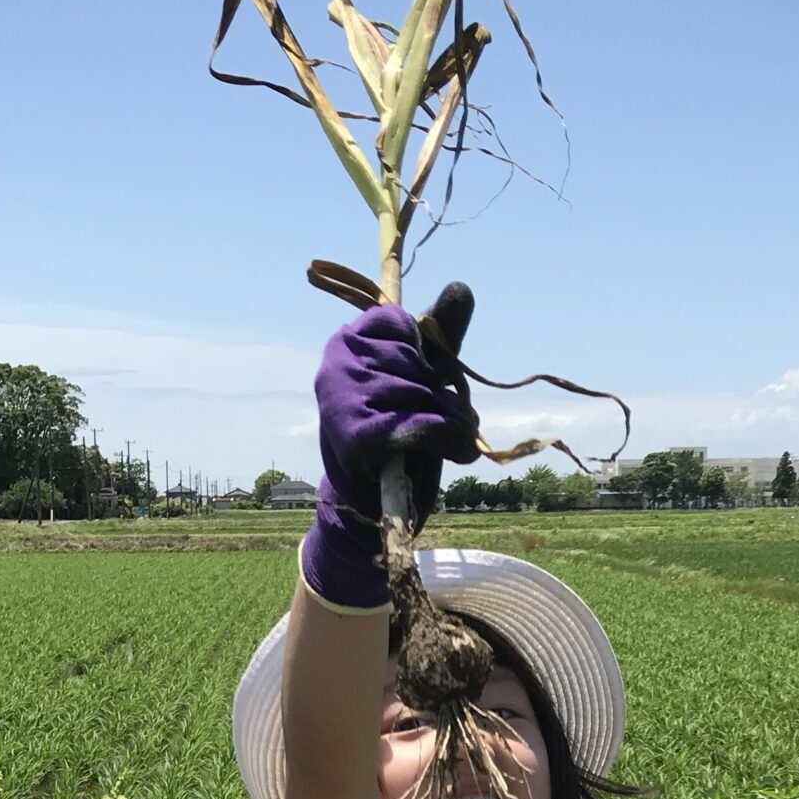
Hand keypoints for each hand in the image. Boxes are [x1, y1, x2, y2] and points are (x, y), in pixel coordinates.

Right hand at [301, 293, 479, 609]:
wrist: (371, 511)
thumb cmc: (398, 439)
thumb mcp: (422, 381)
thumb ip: (440, 337)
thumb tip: (461, 287)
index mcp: (347, 341)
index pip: (407, 324)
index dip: (428, 358)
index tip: (417, 384)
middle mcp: (337, 363)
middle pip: (421, 360)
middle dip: (441, 394)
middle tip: (432, 423)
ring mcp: (343, 399)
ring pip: (428, 394)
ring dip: (450, 421)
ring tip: (436, 442)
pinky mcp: (357, 437)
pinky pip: (424, 425)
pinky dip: (448, 439)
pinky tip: (453, 452)